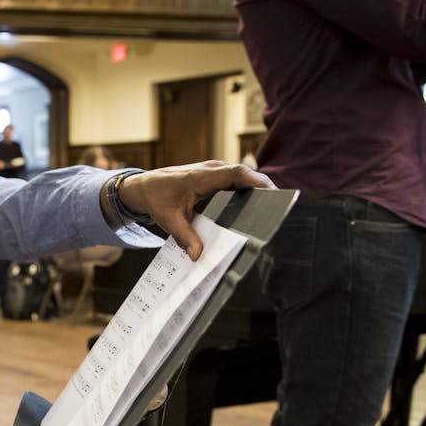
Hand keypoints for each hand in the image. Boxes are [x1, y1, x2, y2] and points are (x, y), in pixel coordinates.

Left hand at [118, 160, 274, 260]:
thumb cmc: (156, 198)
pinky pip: (236, 179)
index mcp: (201, 177)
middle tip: (281, 204)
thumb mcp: (167, 219)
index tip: (273, 191)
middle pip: (244, 174)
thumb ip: (184, 236)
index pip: (236, 174)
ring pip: (242, 176)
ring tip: (275, 205)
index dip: (257, 181)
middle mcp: (211, 170)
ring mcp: (214, 171)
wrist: (143, 186)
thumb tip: (197, 256)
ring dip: (257, 187)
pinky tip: (257, 204)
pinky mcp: (215, 176)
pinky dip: (247, 188)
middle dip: (264, 186)